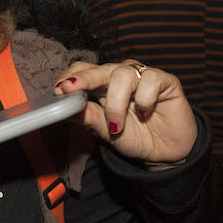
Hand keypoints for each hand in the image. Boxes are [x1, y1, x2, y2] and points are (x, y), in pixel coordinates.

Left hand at [54, 60, 196, 164]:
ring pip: (122, 75)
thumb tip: (63, 106)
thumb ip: (87, 116)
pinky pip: (150, 80)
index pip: (83, 71)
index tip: (57, 90)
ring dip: (115, 104)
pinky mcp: (165, 80)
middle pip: (99, 69)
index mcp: (103, 85)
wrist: (165, 153)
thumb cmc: (134, 137)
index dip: (70, 77)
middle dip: (83, 79)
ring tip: (117, 126)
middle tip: (69, 90)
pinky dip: (144, 98)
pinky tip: (145, 111)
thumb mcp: (104, 131)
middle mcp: (121, 76)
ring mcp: (142, 76)